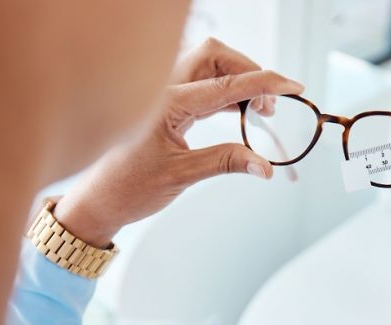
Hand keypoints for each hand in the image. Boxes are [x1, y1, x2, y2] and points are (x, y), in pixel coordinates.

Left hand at [53, 38, 303, 246]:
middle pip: (215, 57)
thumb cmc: (129, 188)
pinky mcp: (165, 104)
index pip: (225, 84)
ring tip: (258, 112)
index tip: (293, 87)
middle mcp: (163, 90)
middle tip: (268, 108)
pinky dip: (224, 93)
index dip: (264, 83)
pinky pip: (200, 85)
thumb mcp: (181, 175)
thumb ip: (226, 162)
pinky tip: (238, 112)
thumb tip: (265, 166)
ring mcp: (163, 94)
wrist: (98, 201)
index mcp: (167, 103)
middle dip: (249, 73)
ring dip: (238, 81)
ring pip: (208, 67)